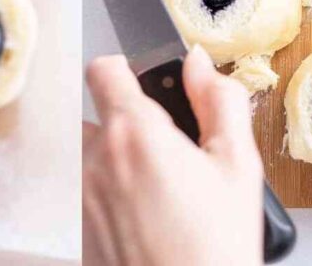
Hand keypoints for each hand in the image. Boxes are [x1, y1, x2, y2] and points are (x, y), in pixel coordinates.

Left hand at [82, 45, 262, 265]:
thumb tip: (198, 64)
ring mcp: (80, 195)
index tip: (143, 83)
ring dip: (116, 162)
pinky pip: (86, 193)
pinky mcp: (74, 226)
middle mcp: (96, 159)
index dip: (125, 69)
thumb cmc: (214, 249)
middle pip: (98, 116)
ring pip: (91, 157)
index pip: (103, 69)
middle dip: (129, 126)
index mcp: (136, 133)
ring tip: (157, 193)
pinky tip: (144, 220)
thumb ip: (219, 101)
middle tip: (167, 154)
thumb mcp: (238, 166)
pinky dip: (109, 197)